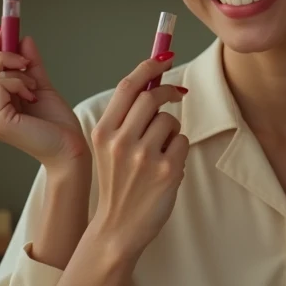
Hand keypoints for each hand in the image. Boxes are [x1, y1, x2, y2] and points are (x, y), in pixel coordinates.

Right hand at [0, 29, 86, 168]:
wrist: (71, 149)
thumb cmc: (60, 125)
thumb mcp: (43, 87)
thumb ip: (32, 66)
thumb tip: (24, 39)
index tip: (3, 29)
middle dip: (1, 53)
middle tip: (23, 56)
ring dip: (16, 71)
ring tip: (35, 86)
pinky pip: (0, 85)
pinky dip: (19, 82)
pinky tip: (33, 94)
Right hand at [88, 54, 189, 257]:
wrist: (118, 228)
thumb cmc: (118, 184)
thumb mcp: (109, 148)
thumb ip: (126, 118)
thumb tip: (153, 83)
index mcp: (103, 132)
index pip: (127, 87)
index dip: (148, 67)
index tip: (164, 56)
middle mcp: (121, 141)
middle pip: (152, 97)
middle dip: (169, 91)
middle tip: (178, 94)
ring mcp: (144, 156)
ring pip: (171, 120)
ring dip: (172, 131)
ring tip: (160, 152)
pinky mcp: (166, 170)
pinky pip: (183, 142)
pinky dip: (179, 150)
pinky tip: (166, 169)